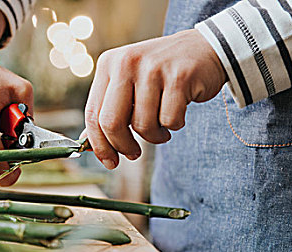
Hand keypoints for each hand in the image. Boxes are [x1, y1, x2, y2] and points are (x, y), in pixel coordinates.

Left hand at [84, 29, 225, 168]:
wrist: (203, 49)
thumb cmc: (162, 73)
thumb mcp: (129, 83)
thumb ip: (109, 109)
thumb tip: (88, 142)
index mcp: (108, 64)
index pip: (93, 114)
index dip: (99, 145)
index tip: (109, 161)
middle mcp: (126, 63)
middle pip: (112, 123)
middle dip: (123, 146)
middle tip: (133, 154)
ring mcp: (153, 68)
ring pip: (143, 125)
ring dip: (154, 136)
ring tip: (162, 126)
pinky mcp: (179, 77)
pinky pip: (169, 120)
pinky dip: (175, 124)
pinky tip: (178, 110)